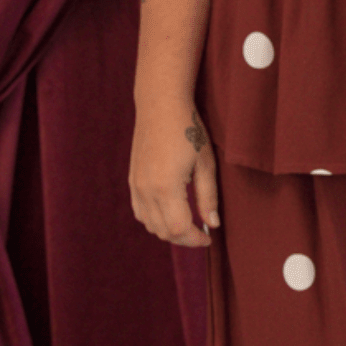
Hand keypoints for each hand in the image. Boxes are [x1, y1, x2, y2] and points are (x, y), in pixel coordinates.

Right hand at [130, 104, 220, 246]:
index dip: (196, 239)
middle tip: (202, 233)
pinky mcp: (132, 180)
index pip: (179, 229)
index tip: (209, 237)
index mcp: (166, 187)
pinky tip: (169, 213)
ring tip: (188, 223)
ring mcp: (136, 186)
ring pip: (150, 225)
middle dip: (184, 238)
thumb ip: (208, 197)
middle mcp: (146, 190)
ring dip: (169, 231)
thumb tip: (213, 224)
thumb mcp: (206, 164)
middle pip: (164, 231)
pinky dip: (154, 220)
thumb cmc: (188, 130)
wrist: (160, 106)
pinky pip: (140, 212)